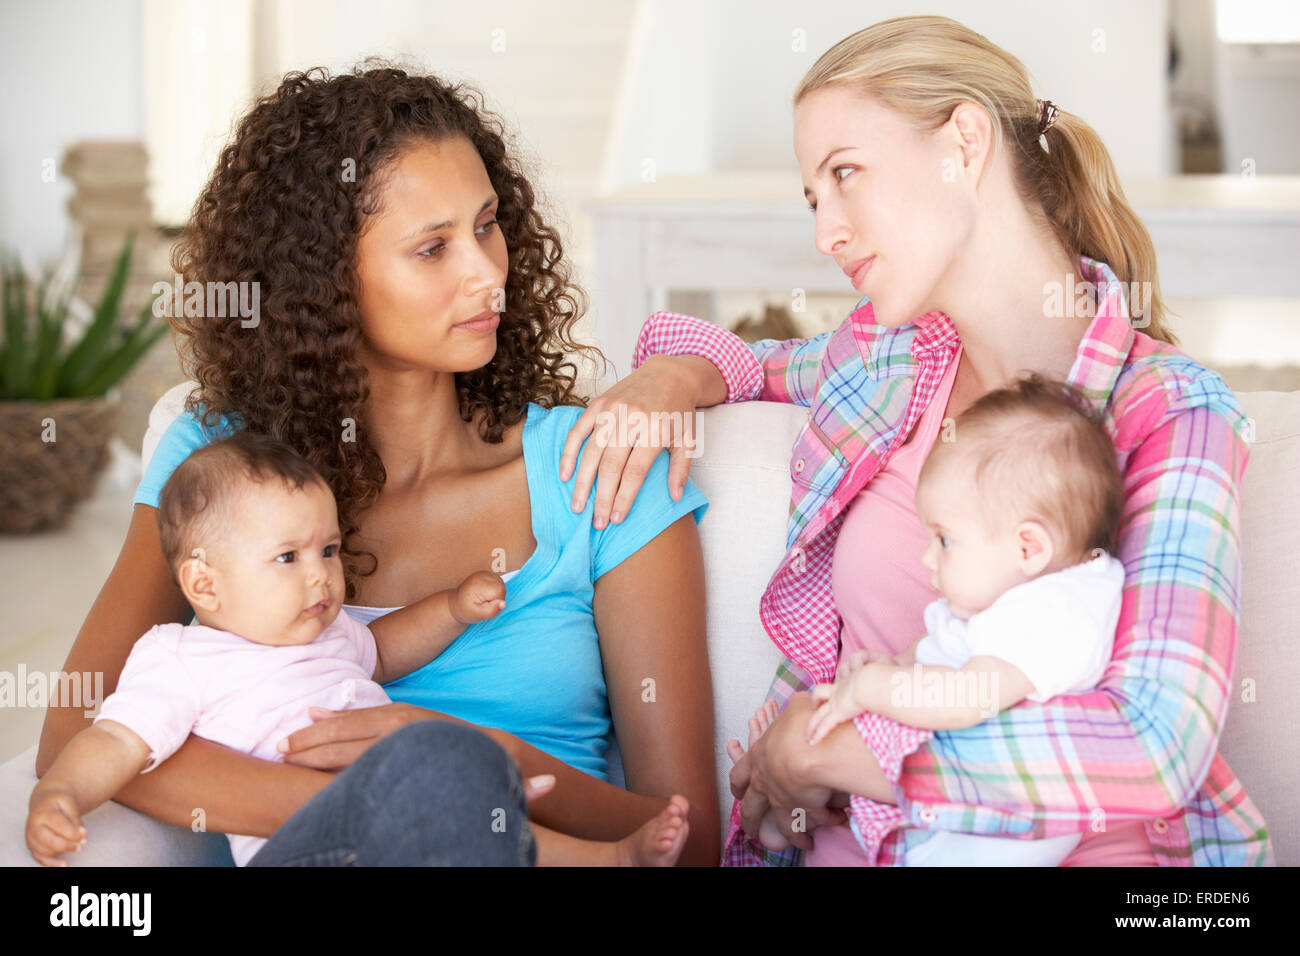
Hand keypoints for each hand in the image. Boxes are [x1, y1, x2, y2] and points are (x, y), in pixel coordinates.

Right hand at [27, 788, 86, 866]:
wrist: (43, 802)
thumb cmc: (58, 802)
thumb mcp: (69, 803)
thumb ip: (75, 818)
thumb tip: (82, 835)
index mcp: (42, 813)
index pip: (59, 827)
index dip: (74, 833)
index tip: (85, 834)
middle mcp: (32, 827)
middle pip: (51, 842)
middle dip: (69, 845)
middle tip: (82, 844)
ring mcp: (30, 838)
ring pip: (46, 851)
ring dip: (63, 851)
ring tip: (77, 847)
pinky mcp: (32, 846)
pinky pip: (40, 858)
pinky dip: (52, 863)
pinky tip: (65, 864)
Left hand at [277, 702, 456, 770]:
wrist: (480, 753)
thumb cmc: (433, 733)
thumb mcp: (398, 714)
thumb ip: (358, 714)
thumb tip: (313, 712)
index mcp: (391, 716)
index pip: (341, 725)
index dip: (309, 735)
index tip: (283, 742)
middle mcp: (394, 734)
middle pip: (340, 745)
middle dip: (306, 752)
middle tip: (279, 756)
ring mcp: (400, 755)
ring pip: (349, 765)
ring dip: (317, 768)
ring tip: (292, 770)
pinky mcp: (405, 776)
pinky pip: (366, 780)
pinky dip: (342, 783)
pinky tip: (324, 788)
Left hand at [449, 570, 506, 624]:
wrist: (456, 603)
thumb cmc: (465, 610)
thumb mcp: (477, 615)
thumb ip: (491, 611)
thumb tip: (503, 604)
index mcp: (479, 584)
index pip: (499, 591)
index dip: (496, 602)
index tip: (485, 605)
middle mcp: (483, 575)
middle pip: (502, 587)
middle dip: (497, 598)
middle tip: (483, 603)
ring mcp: (485, 573)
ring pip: (502, 585)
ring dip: (497, 595)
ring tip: (484, 599)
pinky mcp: (488, 574)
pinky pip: (499, 583)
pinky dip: (496, 591)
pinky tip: (486, 595)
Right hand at [559, 355, 708, 528]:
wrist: (670, 373)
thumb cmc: (679, 412)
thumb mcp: (689, 440)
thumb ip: (681, 469)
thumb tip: (674, 497)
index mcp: (655, 430)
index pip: (634, 472)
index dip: (623, 497)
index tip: (615, 518)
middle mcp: (631, 418)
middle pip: (610, 465)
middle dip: (601, 497)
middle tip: (595, 522)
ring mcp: (612, 409)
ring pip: (591, 451)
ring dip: (582, 481)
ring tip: (577, 506)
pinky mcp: (598, 403)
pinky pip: (578, 430)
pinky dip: (568, 453)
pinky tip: (565, 475)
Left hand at [730, 693, 845, 850]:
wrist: (812, 750)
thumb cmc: (803, 723)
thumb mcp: (801, 706)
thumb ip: (803, 705)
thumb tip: (812, 699)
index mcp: (758, 755)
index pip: (740, 771)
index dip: (738, 782)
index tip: (737, 791)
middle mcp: (763, 781)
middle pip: (750, 804)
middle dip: (749, 817)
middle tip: (748, 829)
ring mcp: (777, 799)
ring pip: (773, 822)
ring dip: (779, 834)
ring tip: (785, 841)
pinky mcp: (795, 812)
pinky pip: (797, 830)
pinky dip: (803, 836)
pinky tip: (809, 840)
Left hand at [807, 655, 879, 745]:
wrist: (872, 681)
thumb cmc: (878, 680)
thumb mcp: (880, 681)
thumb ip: (885, 686)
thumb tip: (899, 690)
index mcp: (847, 682)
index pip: (837, 685)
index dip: (832, 691)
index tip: (830, 697)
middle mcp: (838, 690)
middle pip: (820, 693)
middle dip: (815, 700)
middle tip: (814, 707)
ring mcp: (836, 701)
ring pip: (818, 712)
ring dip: (812, 722)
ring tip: (808, 732)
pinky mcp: (838, 712)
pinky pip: (824, 724)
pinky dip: (818, 732)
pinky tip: (813, 741)